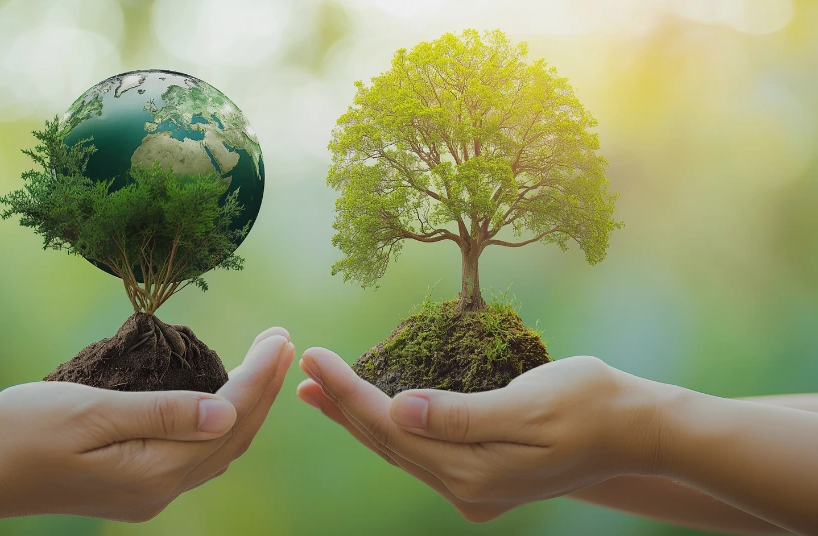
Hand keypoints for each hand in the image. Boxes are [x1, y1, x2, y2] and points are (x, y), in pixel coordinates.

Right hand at [0, 328, 294, 525]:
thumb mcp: (91, 413)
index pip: (227, 418)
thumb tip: (227, 411)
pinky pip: (197, 457)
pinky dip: (221, 424)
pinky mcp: (138, 490)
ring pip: (219, 449)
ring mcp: (149, 495)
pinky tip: (226, 399)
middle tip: (282, 339)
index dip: (259, 377)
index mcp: (153, 472)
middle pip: (232, 435)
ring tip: (265, 362)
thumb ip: (161, 413)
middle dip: (263, 387)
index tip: (278, 336)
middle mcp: (160, 491)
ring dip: (248, 405)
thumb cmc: (23, 431)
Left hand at [297, 349, 665, 522]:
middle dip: (342, 405)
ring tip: (317, 392)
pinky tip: (370, 411)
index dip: (349, 392)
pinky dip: (389, 429)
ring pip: (400, 450)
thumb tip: (399, 408)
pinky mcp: (480, 481)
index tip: (316, 358)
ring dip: (357, 419)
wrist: (637, 433)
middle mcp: (466, 490)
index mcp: (474, 470)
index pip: (392, 426)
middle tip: (303, 370)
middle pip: (387, 442)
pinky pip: (420, 453)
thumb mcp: (531, 402)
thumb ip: (462, 414)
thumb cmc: (592, 403)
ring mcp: (473, 491)